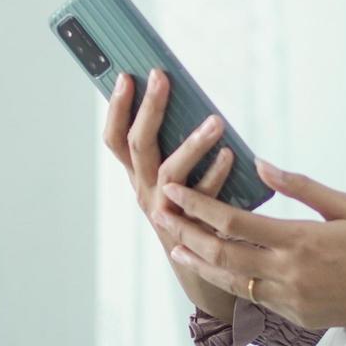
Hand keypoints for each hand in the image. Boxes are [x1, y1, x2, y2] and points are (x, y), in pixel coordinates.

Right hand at [102, 68, 238, 318]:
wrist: (210, 270)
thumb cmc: (195, 212)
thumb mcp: (176, 179)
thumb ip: (177, 146)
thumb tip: (190, 100)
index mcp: (138, 176)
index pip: (115, 138)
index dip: (117, 108)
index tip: (126, 76)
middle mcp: (146, 193)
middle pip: (137, 147)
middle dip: (147, 109)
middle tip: (160, 77)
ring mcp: (168, 213)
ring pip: (169, 174)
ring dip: (191, 145)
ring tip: (214, 120)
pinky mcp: (195, 230)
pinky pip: (206, 201)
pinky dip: (217, 175)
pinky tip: (230, 155)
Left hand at [154, 158, 345, 329]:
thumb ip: (301, 187)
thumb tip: (262, 165)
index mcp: (303, 240)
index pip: (235, 222)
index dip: (198, 205)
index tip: (174, 190)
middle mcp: (291, 274)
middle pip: (222, 253)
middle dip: (186, 231)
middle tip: (158, 212)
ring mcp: (292, 299)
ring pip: (231, 280)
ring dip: (198, 260)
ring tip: (173, 243)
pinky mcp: (297, 316)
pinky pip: (253, 297)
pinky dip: (228, 281)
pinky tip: (213, 268)